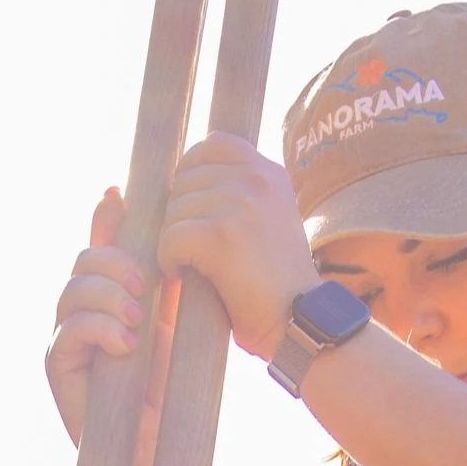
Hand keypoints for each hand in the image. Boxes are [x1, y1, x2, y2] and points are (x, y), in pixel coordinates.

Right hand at [45, 186, 173, 448]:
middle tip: (148, 285)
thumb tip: (175, 228)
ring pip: (73, 291)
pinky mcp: (58, 367)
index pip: (100, 243)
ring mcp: (66, 338)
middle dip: (115, 264)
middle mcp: (82, 312)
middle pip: (84, 261)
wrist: (159, 446)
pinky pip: (68, 329)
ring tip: (139, 320)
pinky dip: (98, 329)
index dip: (105, 218)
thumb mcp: (178, 319)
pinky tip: (125, 345)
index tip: (119, 196)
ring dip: (108, 296)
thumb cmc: (173, 386)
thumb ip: (169, 276)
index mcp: (110, 295)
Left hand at [157, 131, 317, 359]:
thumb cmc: (278, 286)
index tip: (190, 209)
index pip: (213, 144)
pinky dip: (168, 260)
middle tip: (187, 248)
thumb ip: (241, 197)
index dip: (189, 173)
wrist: (299, 320)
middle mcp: (256, 179)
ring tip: (187, 264)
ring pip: (175, 209)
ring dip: (172, 240)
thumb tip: (186, 182)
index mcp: (269, 173)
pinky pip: (172, 237)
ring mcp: (240, 203)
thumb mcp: (269, 223)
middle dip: (179, 215)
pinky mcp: (221, 235)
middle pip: (186, 178)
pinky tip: (180, 275)